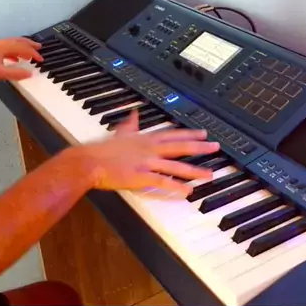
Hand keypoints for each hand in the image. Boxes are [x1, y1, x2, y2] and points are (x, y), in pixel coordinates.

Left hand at [0, 37, 43, 82]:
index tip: (41, 59)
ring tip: (28, 53)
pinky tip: (14, 59)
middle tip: (38, 47)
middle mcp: (0, 44)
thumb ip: (16, 74)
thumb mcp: (0, 73)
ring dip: (22, 48)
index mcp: (3, 47)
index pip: (23, 48)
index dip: (33, 53)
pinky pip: (6, 48)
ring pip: (12, 44)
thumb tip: (30, 74)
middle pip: (18, 41)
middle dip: (29, 44)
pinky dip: (13, 52)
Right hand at [76, 110, 220, 194]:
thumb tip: (134, 114)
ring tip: (210, 174)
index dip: (190, 134)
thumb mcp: (120, 132)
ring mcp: (147, 162)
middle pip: (181, 147)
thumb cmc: (103, 149)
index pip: (173, 134)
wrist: (90, 161)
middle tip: (216, 148)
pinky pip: (163, 181)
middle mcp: (151, 148)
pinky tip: (188, 191)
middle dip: (200, 148)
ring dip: (195, 170)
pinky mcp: (142, 176)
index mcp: (146, 138)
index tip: (204, 133)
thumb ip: (130, 124)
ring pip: (176, 166)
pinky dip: (177, 186)